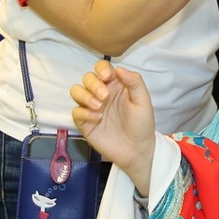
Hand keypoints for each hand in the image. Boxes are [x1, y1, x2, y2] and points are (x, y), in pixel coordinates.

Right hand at [71, 59, 156, 194]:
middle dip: (93, 84)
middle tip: (104, 96)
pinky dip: (83, 112)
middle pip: (87, 78)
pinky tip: (97, 119)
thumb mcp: (143, 101)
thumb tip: (119, 68)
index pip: (102, 68)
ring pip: (76, 91)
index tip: (107, 77)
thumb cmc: (142, 123)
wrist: (137, 150)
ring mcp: (91, 108)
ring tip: (100, 107)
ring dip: (85, 96)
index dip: (101, 68)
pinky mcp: (84, 123)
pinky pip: (75, 112)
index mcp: (116, 85)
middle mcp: (102, 93)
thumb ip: (134, 82)